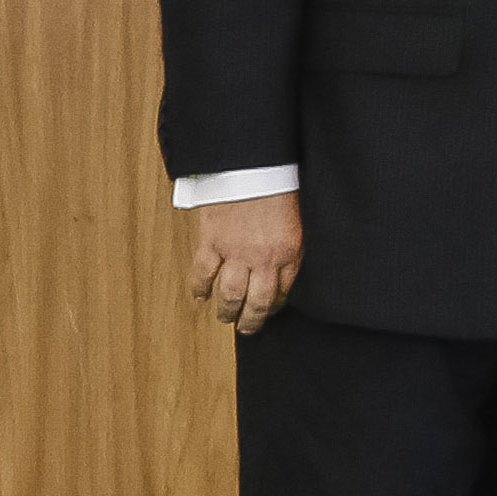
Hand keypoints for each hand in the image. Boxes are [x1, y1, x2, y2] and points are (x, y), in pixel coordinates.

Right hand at [190, 190, 301, 333]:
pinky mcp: (212, 243)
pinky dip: (200, 288)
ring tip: (226, 319)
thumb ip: (291, 243)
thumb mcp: (297, 219)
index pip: (284, 291)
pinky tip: (200, 297)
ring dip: (227, 311)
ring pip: (230, 294)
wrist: (251, 166)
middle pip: (258, 301)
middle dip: (252, 320)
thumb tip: (285, 264)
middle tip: (248, 329)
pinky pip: (203, 274)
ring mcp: (236, 253)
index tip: (272, 311)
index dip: (276, 305)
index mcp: (290, 252)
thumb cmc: (278, 185)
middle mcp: (264, 259)